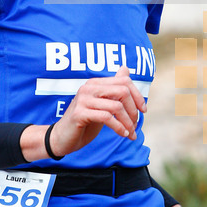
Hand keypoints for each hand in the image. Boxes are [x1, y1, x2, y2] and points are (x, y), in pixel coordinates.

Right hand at [20, 66, 146, 160]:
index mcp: (95, 83)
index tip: (143, 110)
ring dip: (128, 122)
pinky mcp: (80, 114)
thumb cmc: (85, 122)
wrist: (63, 138)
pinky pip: (107, 118)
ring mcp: (83, 100)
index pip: (124, 81)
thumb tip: (125, 68)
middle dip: (134, 110)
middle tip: (136, 125)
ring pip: (116, 106)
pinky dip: (119, 127)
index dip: (138, 95)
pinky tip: (123, 134)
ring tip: (130, 132)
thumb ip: (113, 89)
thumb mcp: (102, 104)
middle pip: (123, 92)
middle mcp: (89, 88)